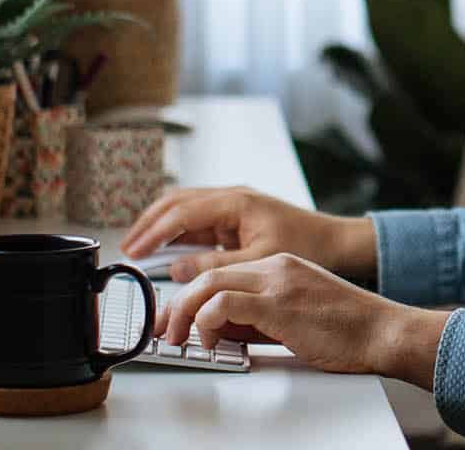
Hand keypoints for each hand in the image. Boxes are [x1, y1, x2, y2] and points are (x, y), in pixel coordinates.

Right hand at [120, 185, 376, 281]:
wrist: (336, 243)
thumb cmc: (307, 246)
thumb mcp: (259, 260)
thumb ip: (217, 265)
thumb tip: (178, 268)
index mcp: (236, 201)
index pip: (182, 212)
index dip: (154, 232)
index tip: (134, 250)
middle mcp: (231, 197)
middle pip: (176, 202)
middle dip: (149, 223)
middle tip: (127, 247)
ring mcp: (232, 205)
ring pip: (184, 208)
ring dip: (160, 225)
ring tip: (139, 247)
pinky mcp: (235, 217)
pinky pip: (198, 220)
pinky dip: (177, 232)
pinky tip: (166, 248)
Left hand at [154, 252, 446, 388]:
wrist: (382, 330)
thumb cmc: (346, 329)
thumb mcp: (293, 317)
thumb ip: (257, 317)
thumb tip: (221, 330)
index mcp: (279, 265)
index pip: (220, 270)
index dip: (189, 295)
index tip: (173, 318)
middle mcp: (275, 266)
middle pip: (207, 274)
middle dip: (176, 304)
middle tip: (164, 331)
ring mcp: (277, 281)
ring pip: (209, 284)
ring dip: (184, 313)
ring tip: (180, 339)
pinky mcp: (279, 303)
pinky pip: (225, 303)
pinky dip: (206, 321)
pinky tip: (209, 340)